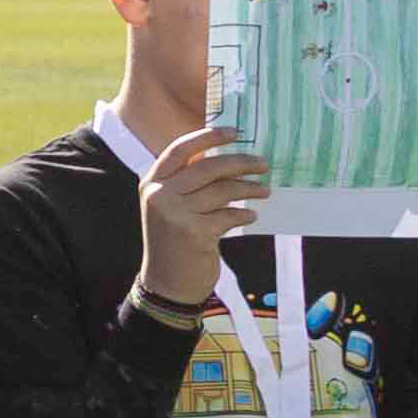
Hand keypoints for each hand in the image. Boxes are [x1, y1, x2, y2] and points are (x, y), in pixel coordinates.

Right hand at [134, 122, 267, 313]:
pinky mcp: (194, 232)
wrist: (167, 284)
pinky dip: (243, 214)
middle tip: (263, 164)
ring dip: (249, 188)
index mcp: (152, 183)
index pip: (180, 149)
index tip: (236, 132)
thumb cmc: (173, 242)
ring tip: (265, 190)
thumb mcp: (170, 208)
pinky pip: (228, 215)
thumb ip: (187, 183)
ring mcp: (175, 214)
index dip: (208, 137)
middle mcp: (160, 195)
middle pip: (208, 167)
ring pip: (222, 190)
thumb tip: (225, 158)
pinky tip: (251, 216)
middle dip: (240, 162)